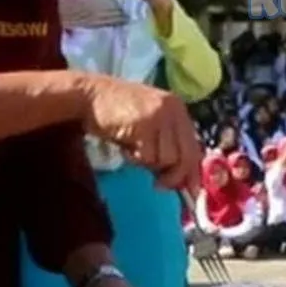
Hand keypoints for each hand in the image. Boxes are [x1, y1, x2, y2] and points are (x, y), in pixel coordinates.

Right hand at [80, 74, 201, 191]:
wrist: (90, 95)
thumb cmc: (116, 114)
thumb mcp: (148, 126)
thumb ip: (166, 145)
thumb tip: (180, 180)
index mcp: (178, 109)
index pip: (195, 147)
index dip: (193, 172)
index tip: (191, 190)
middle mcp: (174, 110)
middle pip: (186, 156)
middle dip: (174, 176)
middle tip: (158, 185)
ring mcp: (160, 116)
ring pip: (166, 159)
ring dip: (148, 163)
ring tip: (134, 150)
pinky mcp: (146, 124)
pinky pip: (148, 156)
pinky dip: (136, 158)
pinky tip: (126, 147)